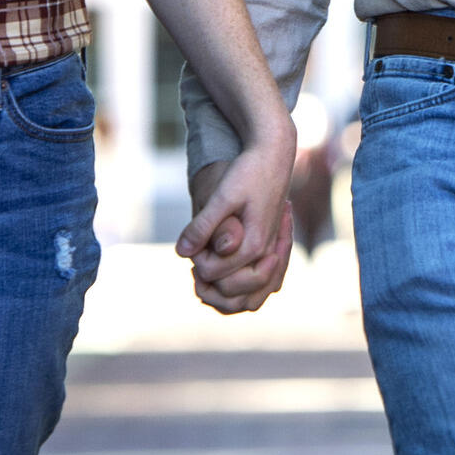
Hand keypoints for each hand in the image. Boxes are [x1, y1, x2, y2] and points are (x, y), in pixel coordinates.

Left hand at [182, 151, 295, 314]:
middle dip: (208, 280)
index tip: (192, 240)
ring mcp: (271, 253)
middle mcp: (266, 254)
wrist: (274, 155)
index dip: (196, 260)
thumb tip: (181, 253)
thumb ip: (203, 225)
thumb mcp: (222, 196)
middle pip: (232, 294)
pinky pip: (260, 286)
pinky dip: (241, 288)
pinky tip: (223, 273)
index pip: (213, 273)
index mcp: (254, 245)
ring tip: (206, 270)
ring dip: (225, 293)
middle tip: (197, 255)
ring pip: (249, 298)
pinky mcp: (271, 248)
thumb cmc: (248, 171)